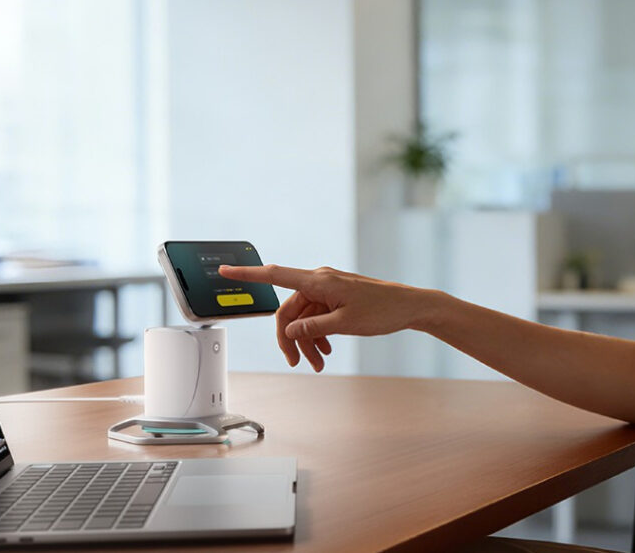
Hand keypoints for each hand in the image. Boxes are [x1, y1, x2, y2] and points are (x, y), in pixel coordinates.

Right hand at [217, 264, 423, 371]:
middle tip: (297, 363)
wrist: (409, 307)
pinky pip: (316, 317)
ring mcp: (328, 290)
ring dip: (307, 341)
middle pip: (289, 310)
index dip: (248, 274)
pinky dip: (317, 334)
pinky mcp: (336, 298)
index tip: (224, 271)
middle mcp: (320, 281)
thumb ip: (314, 327)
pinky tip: (326, 351)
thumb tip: (290, 330)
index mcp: (319, 281)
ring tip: (318, 363)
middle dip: (290, 338)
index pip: (275, 275)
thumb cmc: (383, 310)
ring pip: (304, 318)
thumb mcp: (346, 323)